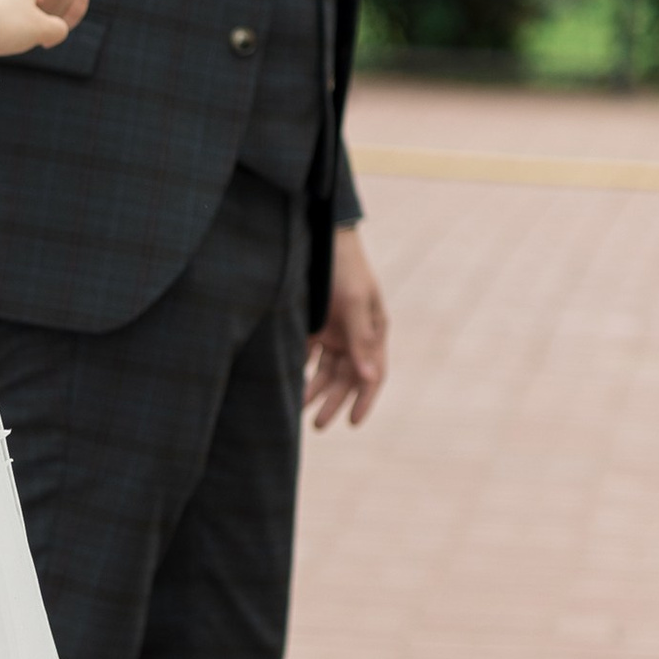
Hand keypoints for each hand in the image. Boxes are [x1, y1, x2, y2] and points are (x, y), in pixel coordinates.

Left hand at [305, 224, 387, 431]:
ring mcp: (332, 330)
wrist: (318, 233)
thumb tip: (369, 379)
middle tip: (317, 424)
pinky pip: (304, 354)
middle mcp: (354, 334)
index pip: (373, 373)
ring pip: (323, 369)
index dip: (364, 400)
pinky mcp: (310, 324)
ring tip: (297, 408)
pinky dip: (297, 370)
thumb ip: (360, 339)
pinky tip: (285, 384)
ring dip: (313, 389)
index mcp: (373, 330)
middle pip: (346, 377)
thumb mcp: (355, 300)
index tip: (353, 423)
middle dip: (333, 401)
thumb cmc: (344, 266)